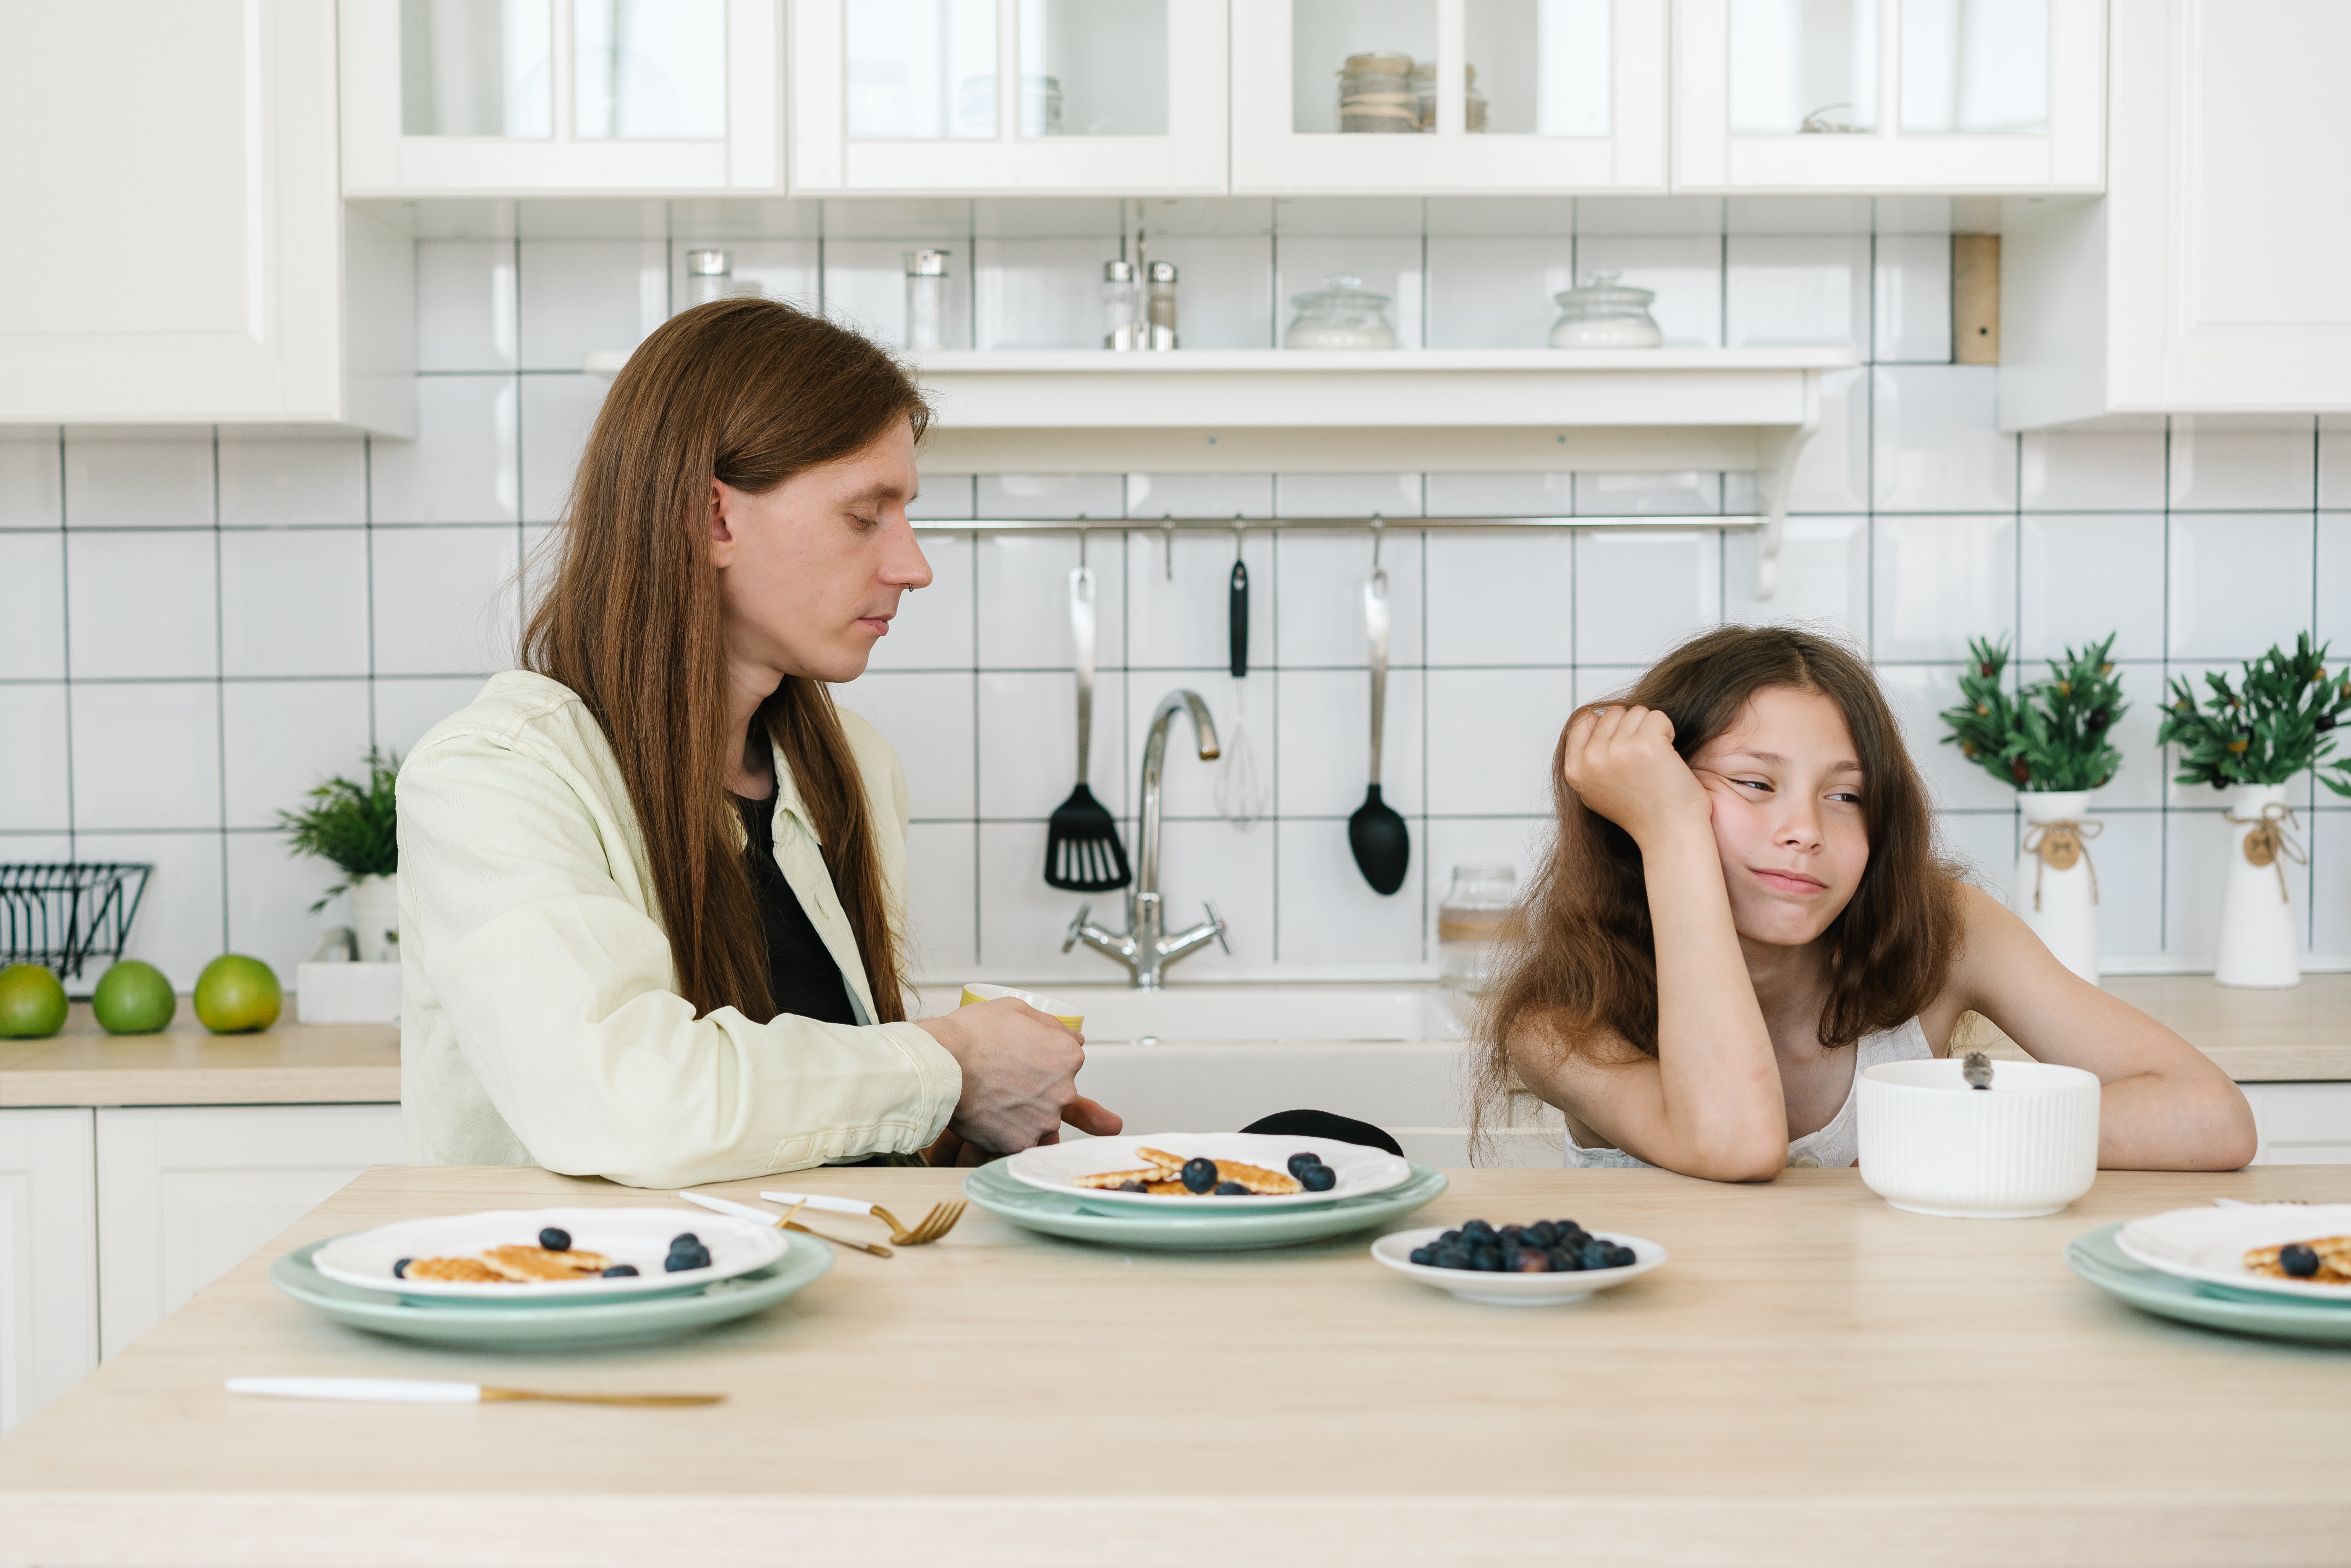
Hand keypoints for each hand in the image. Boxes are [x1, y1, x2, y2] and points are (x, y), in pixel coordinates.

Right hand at [913, 998, 1120, 1154]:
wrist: (939, 1064)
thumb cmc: (971, 1035)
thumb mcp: (1017, 1009)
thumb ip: (1053, 1026)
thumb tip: (1074, 1038)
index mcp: (1067, 1057)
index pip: (1067, 1062)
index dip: (1041, 1059)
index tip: (1021, 1059)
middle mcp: (1064, 1091)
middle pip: (1056, 1092)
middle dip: (1035, 1087)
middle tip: (1004, 1078)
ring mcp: (1044, 1120)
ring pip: (1039, 1118)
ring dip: (1023, 1111)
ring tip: (994, 1096)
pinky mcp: (1022, 1143)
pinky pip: (1020, 1140)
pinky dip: (1007, 1131)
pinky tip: (989, 1115)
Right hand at [1561, 703, 1710, 849]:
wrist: (1669, 834)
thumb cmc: (1640, 813)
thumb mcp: (1595, 791)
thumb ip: (1587, 760)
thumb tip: (1590, 722)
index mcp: (1575, 770)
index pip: (1583, 720)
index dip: (1607, 726)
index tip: (1624, 746)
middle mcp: (1591, 759)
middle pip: (1612, 712)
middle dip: (1631, 727)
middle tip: (1643, 757)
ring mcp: (1617, 750)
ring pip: (1636, 711)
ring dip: (1651, 729)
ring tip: (1656, 759)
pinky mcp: (1647, 744)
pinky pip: (1657, 717)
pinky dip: (1668, 731)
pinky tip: (1668, 756)